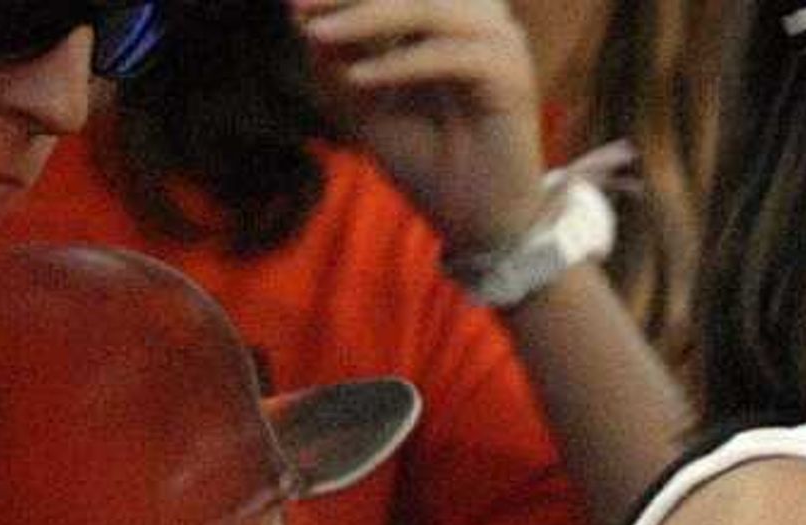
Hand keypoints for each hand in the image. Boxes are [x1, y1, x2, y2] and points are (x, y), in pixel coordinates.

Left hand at [293, 0, 547, 253]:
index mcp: (447, 16)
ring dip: (370, 15)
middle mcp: (478, 20)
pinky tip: (358, 78)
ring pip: (433, 7)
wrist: (474, 221)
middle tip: (297, 5)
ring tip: (316, 35)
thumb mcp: (358, 95)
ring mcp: (500, 46)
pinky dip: (401, 63)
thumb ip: (334, 48)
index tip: (290, 2)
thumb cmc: (424, 159)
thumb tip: (296, 6)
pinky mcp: (514, 81)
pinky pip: (453, 55)